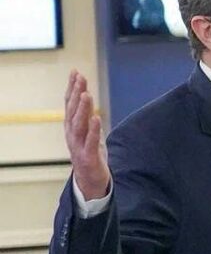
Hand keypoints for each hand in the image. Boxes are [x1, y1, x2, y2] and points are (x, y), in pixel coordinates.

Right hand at [64, 70, 110, 199]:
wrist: (90, 181)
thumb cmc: (89, 153)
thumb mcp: (87, 130)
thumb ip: (85, 113)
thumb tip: (85, 93)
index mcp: (72, 127)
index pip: (71, 104)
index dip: (72, 88)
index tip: (76, 72)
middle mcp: (72, 134)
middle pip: (73, 111)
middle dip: (77, 94)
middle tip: (80, 78)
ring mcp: (79, 146)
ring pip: (79, 125)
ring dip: (83, 109)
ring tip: (87, 94)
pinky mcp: (89, 157)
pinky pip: (91, 142)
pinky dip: (93, 130)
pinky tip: (96, 118)